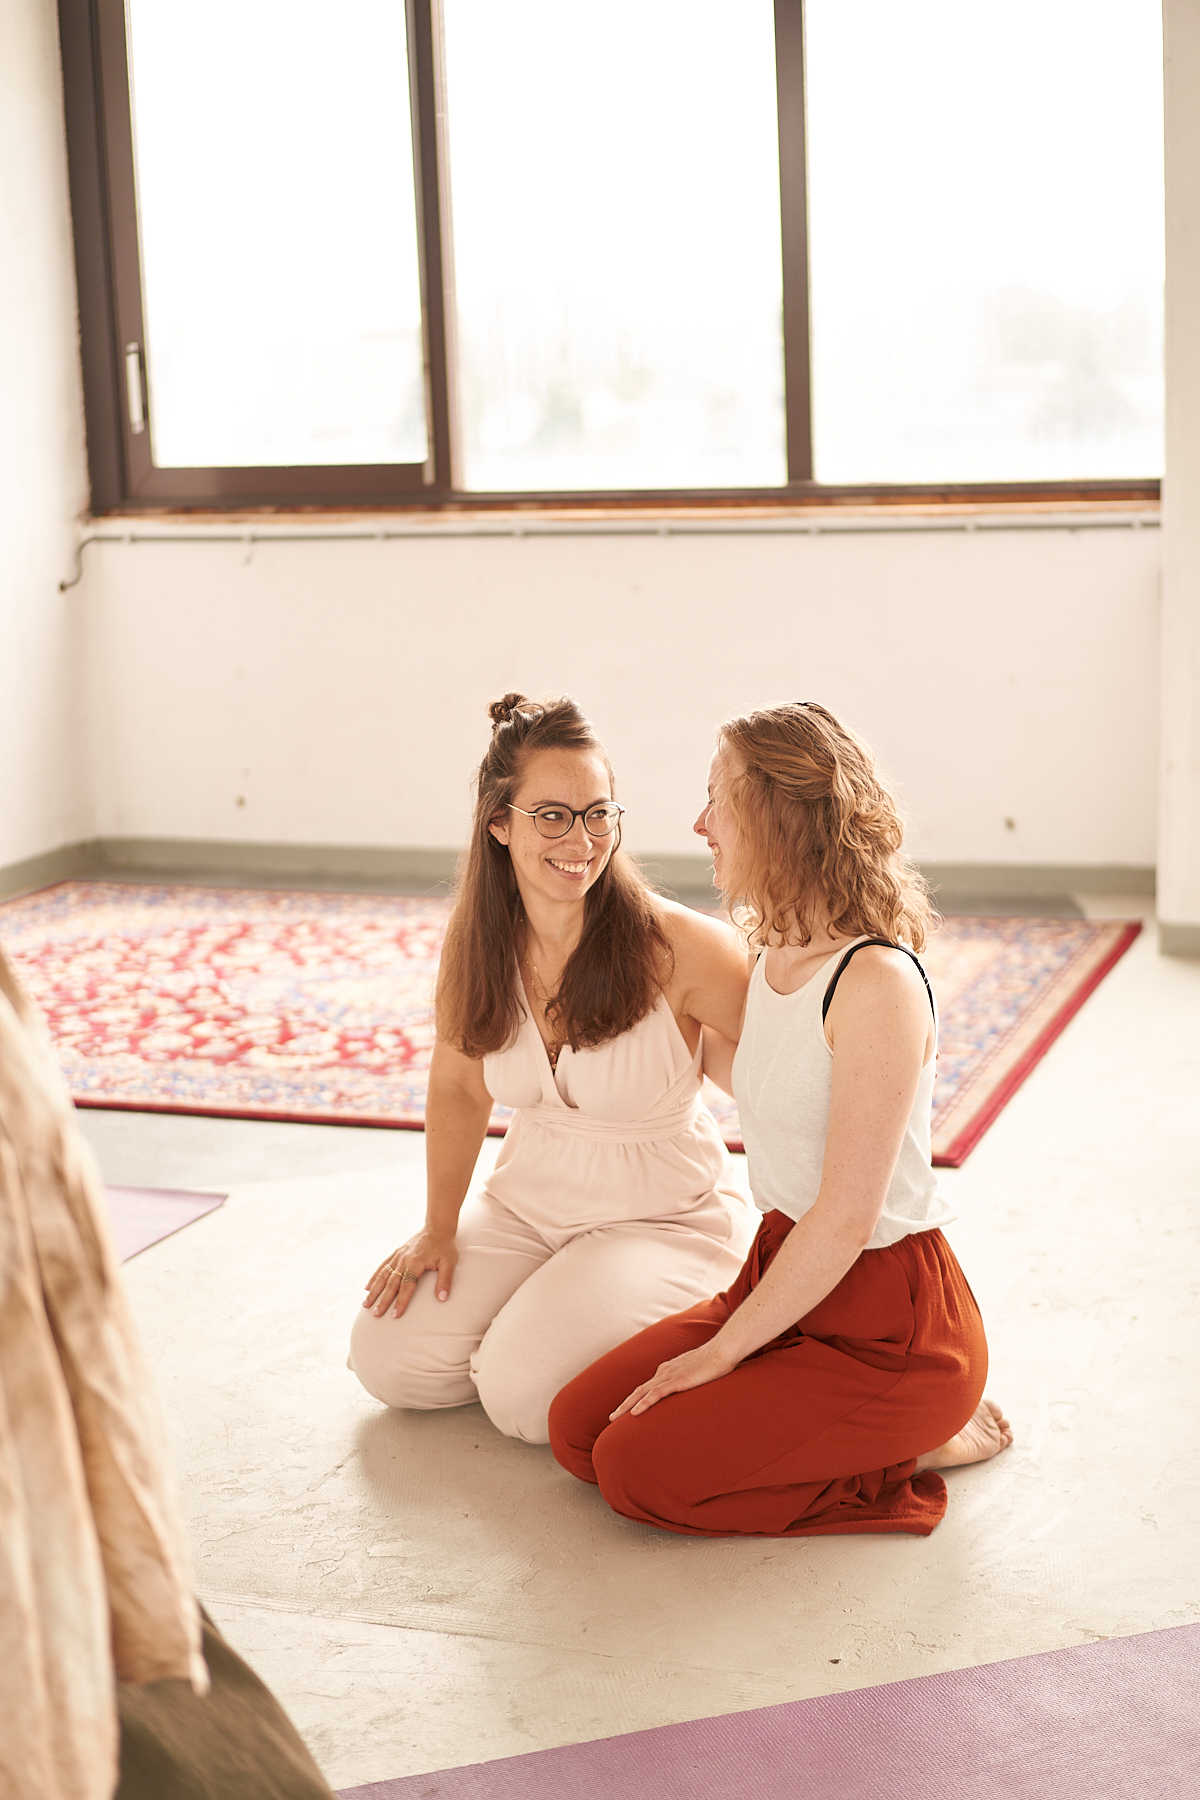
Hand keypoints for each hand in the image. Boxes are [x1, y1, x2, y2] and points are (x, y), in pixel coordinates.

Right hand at [363, 1232, 457, 1317]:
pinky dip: (374, 1277)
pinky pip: (383, 1267)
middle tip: (376, 1315)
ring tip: (365, 1305)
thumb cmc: (445, 1246)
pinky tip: (367, 1288)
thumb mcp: (449, 1263)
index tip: (395, 1315)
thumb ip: (445, 1281)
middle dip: (382, 1300)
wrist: (437, 1227)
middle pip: (391, 1284)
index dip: (400, 1302)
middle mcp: (403, 1260)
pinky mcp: (396, 1253)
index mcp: (415, 1263)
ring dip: (374, 1291)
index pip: (406, 1287)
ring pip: (383, 1276)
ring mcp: (398, 1256)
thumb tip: (442, 1298)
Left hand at [609, 1338, 738, 1419]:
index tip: (625, 1410)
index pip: (646, 1387)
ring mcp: (669, 1375)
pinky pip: (655, 1394)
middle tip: (612, 1417)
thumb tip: (689, 1388)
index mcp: (667, 1369)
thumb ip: (689, 1380)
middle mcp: (664, 1371)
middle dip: (624, 1404)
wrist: (722, 1351)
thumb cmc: (714, 1362)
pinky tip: (634, 1413)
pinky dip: (643, 1403)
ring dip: (626, 1406)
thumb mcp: (696, 1372)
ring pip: (642, 1393)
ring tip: (615, 1418)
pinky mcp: (677, 1381)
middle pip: (639, 1390)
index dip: (634, 1399)